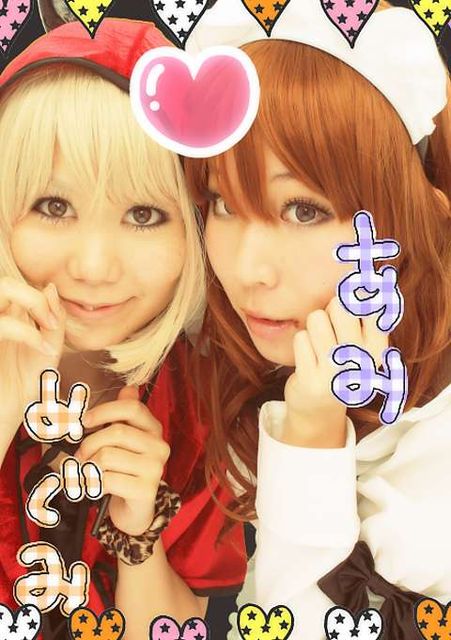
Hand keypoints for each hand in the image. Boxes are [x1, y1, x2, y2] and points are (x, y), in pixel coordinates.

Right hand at [0, 278, 65, 441]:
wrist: (5, 415)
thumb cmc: (23, 383)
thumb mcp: (46, 348)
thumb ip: (53, 318)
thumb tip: (50, 287)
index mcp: (5, 316)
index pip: (17, 287)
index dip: (39, 296)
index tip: (55, 322)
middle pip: (5, 284)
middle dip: (32, 297)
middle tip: (51, 322)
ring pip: (1, 291)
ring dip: (30, 304)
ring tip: (48, 330)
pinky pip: (1, 325)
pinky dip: (27, 332)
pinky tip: (42, 349)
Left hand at [76, 386, 169, 535]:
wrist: (136, 510)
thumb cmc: (125, 471)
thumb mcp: (125, 442)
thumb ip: (124, 416)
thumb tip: (129, 388)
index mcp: (154, 429)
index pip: (132, 408)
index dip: (105, 410)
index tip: (85, 421)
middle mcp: (159, 446)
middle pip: (116, 432)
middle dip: (89, 443)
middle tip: (79, 455)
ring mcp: (155, 469)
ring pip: (107, 456)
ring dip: (88, 465)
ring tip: (86, 471)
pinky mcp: (146, 490)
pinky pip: (108, 479)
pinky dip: (93, 483)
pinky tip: (94, 486)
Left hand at [283, 297, 387, 447]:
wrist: (319, 410)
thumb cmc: (338, 365)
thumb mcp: (359, 344)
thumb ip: (363, 312)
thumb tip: (365, 274)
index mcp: (378, 348)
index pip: (373, 305)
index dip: (360, 292)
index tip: (355, 288)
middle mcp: (362, 360)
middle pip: (340, 305)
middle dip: (330, 309)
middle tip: (331, 327)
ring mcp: (336, 371)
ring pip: (316, 318)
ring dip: (312, 327)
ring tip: (318, 345)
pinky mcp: (312, 380)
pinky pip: (300, 338)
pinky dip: (301, 344)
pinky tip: (308, 359)